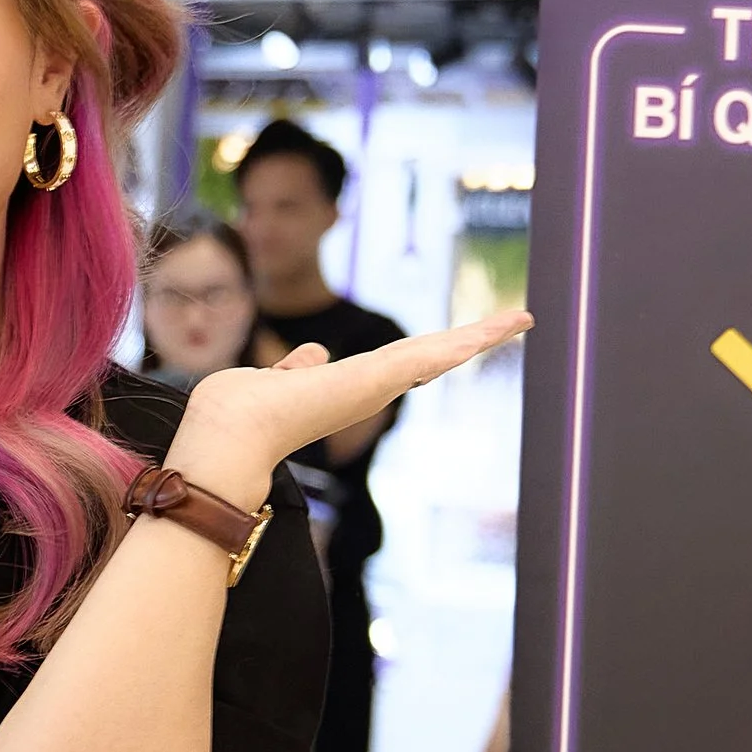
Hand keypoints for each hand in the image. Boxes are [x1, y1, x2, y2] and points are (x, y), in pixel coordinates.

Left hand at [170, 306, 530, 505]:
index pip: (400, 362)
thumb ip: (296, 369)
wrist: (232, 434)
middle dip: (472, 340)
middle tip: (514, 323)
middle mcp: (369, 388)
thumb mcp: (274, 379)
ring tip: (520, 318)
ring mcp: (379, 386)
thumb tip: (313, 354)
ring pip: (440, 354)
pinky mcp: (382, 378)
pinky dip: (470, 339)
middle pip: (431, 357)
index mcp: (347, 387)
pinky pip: (435, 353)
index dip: (432, 350)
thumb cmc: (239, 412)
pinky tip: (504, 325)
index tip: (461, 341)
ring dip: (482, 335)